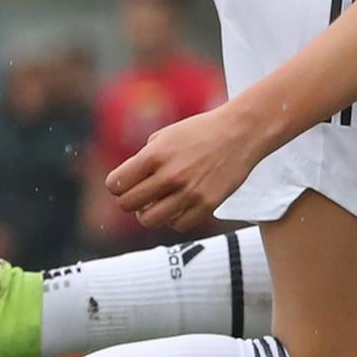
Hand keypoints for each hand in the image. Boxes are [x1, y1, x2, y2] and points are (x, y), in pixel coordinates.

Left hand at [112, 105, 271, 237]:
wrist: (240, 133)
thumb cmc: (200, 132)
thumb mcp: (165, 136)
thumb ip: (143, 158)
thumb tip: (127, 183)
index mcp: (154, 155)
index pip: (116, 184)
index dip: (117, 185)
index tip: (125, 184)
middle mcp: (169, 175)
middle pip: (128, 204)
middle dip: (129, 201)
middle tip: (140, 196)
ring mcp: (189, 192)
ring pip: (150, 220)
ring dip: (148, 214)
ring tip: (156, 205)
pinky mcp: (207, 205)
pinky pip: (178, 224)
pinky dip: (173, 219)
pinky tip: (177, 207)